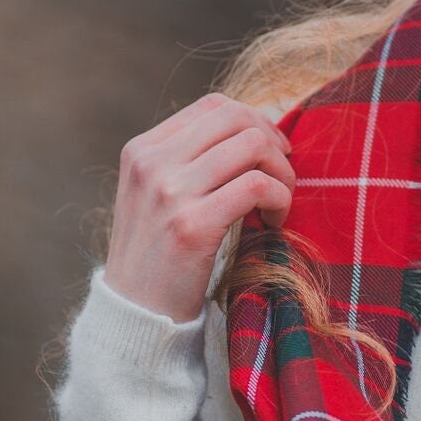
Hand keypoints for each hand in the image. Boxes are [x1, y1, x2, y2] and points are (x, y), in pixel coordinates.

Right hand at [104, 91, 295, 322]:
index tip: (272, 151)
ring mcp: (170, 193)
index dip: (253, 121)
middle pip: (236, 118)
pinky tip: (274, 223)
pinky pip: (258, 186)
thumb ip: (188, 160)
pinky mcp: (193, 226)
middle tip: (284, 176)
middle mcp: (152, 164)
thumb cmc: (158, 256)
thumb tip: (253, 131)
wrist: (136, 315)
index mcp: (142, 150)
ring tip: (279, 204)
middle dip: (273, 142)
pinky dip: (280, 200)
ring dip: (282, 174)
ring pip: (252, 146)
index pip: (213, 106)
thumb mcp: (155, 196)